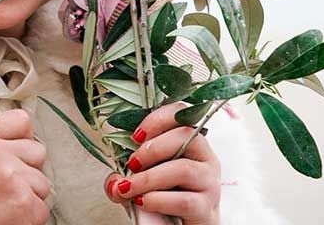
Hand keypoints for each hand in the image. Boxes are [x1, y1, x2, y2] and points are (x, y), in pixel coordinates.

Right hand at [0, 109, 50, 224]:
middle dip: (27, 168)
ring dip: (29, 194)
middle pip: (38, 151)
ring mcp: (14, 181)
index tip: (12, 152)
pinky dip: (30, 215)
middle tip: (3, 184)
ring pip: (43, 182)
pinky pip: (43, 206)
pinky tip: (9, 215)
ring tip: (4, 203)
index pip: (21, 120)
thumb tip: (22, 130)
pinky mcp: (26, 206)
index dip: (20, 138)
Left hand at [101, 103, 220, 224]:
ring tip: (129, 187)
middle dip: (152, 148)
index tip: (136, 135)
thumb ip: (125, 176)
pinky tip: (143, 202)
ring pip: (183, 168)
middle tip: (132, 163)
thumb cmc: (166, 198)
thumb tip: (113, 181)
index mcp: (192, 145)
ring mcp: (210, 184)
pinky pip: (183, 200)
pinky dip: (157, 199)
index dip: (158, 119)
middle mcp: (206, 160)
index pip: (183, 115)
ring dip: (149, 177)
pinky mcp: (206, 209)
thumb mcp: (143, 181)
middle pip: (185, 136)